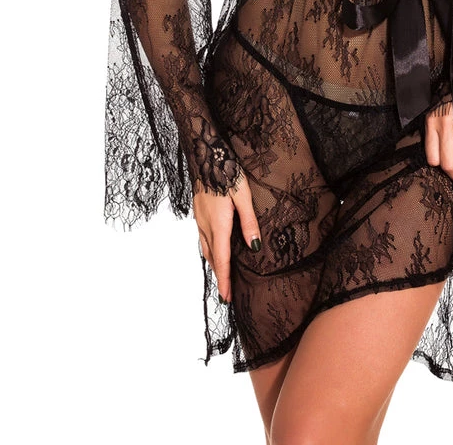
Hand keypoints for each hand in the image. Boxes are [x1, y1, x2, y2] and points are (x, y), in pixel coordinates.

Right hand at [193, 168, 260, 302]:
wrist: (205, 153)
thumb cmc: (227, 171)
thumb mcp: (243, 195)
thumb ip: (249, 222)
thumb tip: (254, 247)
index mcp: (218, 225)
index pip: (222, 260)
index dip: (225, 280)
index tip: (227, 298)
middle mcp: (205, 225)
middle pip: (212, 258)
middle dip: (219, 276)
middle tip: (226, 293)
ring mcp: (199, 219)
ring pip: (205, 248)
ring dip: (213, 263)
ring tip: (221, 275)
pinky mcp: (198, 211)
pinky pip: (202, 237)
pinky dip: (208, 250)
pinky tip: (213, 248)